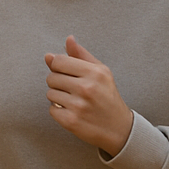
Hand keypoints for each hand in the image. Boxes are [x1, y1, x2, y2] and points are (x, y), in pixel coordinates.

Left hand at [45, 36, 133, 155]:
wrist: (118, 128)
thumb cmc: (107, 96)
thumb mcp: (101, 72)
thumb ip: (82, 55)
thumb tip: (68, 39)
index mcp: (94, 73)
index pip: (58, 61)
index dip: (58, 66)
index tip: (67, 73)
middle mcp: (86, 88)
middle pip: (51, 77)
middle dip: (58, 83)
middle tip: (73, 90)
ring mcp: (78, 106)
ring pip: (50, 94)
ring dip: (58, 98)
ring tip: (74, 101)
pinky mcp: (71, 121)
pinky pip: (51, 110)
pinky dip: (59, 111)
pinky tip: (73, 112)